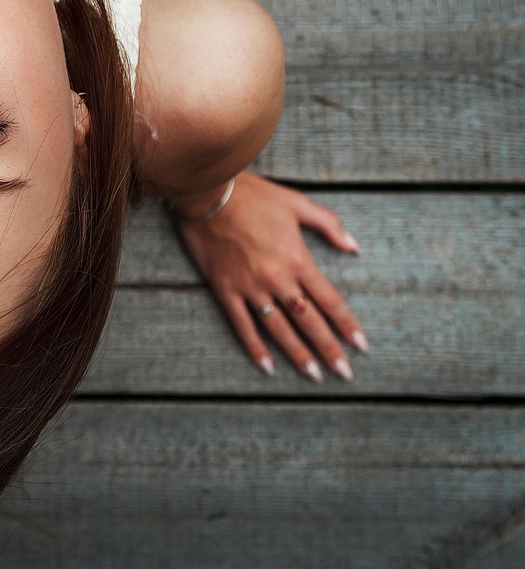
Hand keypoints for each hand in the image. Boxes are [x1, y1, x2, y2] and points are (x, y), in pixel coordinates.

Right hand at [171, 170, 367, 381]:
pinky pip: (242, 324)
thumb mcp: (296, 203)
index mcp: (297, 258)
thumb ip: (328, 225)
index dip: (346, 324)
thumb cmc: (252, 195)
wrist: (207, 192)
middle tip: (345, 373)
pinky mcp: (225, 289)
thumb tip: (354, 247)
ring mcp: (249, 287)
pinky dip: (255, 347)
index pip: (329, 300)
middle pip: (309, 321)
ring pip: (279, 329)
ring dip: (298, 354)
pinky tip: (267, 366)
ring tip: (313, 375)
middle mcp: (277, 278)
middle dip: (329, 349)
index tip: (361, 345)